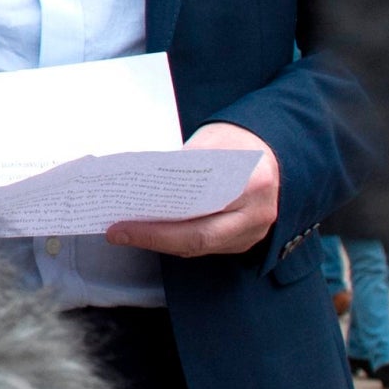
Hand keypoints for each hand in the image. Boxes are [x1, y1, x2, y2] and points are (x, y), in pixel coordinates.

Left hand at [107, 122, 279, 256]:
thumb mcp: (208, 143)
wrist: (271, 147)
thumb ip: (179, 168)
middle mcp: (257, 214)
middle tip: (117, 233)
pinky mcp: (245, 238)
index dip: (156, 227)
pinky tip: (152, 232)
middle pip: (198, 239)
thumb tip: (137, 191)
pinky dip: (177, 240)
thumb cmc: (237, 141)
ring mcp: (255, 231)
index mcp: (251, 184)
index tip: (121, 225)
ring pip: (201, 247)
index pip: (199, 214)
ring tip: (128, 232)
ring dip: (162, 242)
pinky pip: (207, 246)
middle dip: (152, 239)